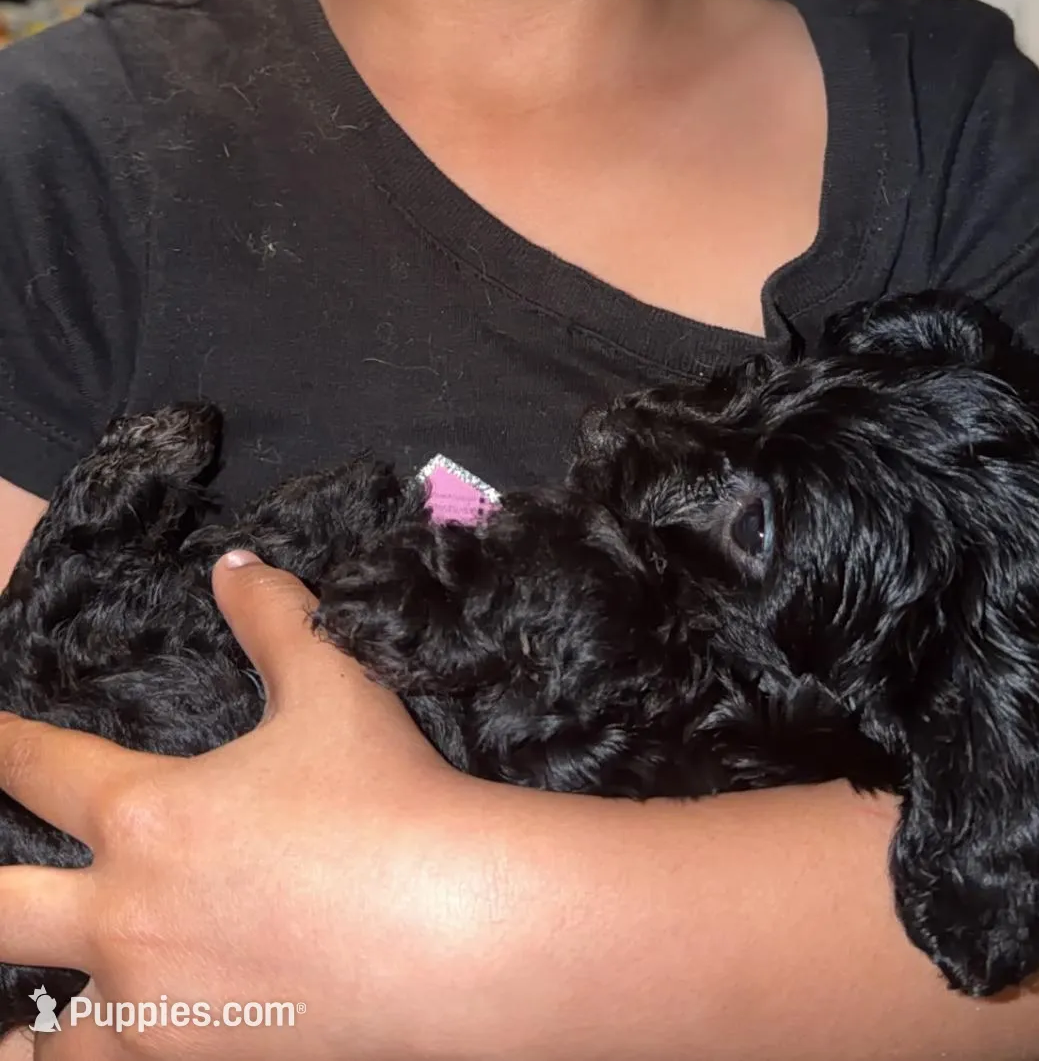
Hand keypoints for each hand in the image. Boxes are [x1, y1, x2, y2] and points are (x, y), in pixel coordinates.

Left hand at [0, 553, 508, 1059]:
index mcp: (151, 817)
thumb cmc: (390, 798)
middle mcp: (128, 918)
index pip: (37, 766)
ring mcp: (156, 1006)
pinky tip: (103, 1049)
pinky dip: (89, 1059)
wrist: (454, 926)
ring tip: (19, 1016)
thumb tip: (235, 565)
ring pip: (36, 1034)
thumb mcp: (337, 686)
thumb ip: (275, 617)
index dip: (1, 743)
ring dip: (21, 1018)